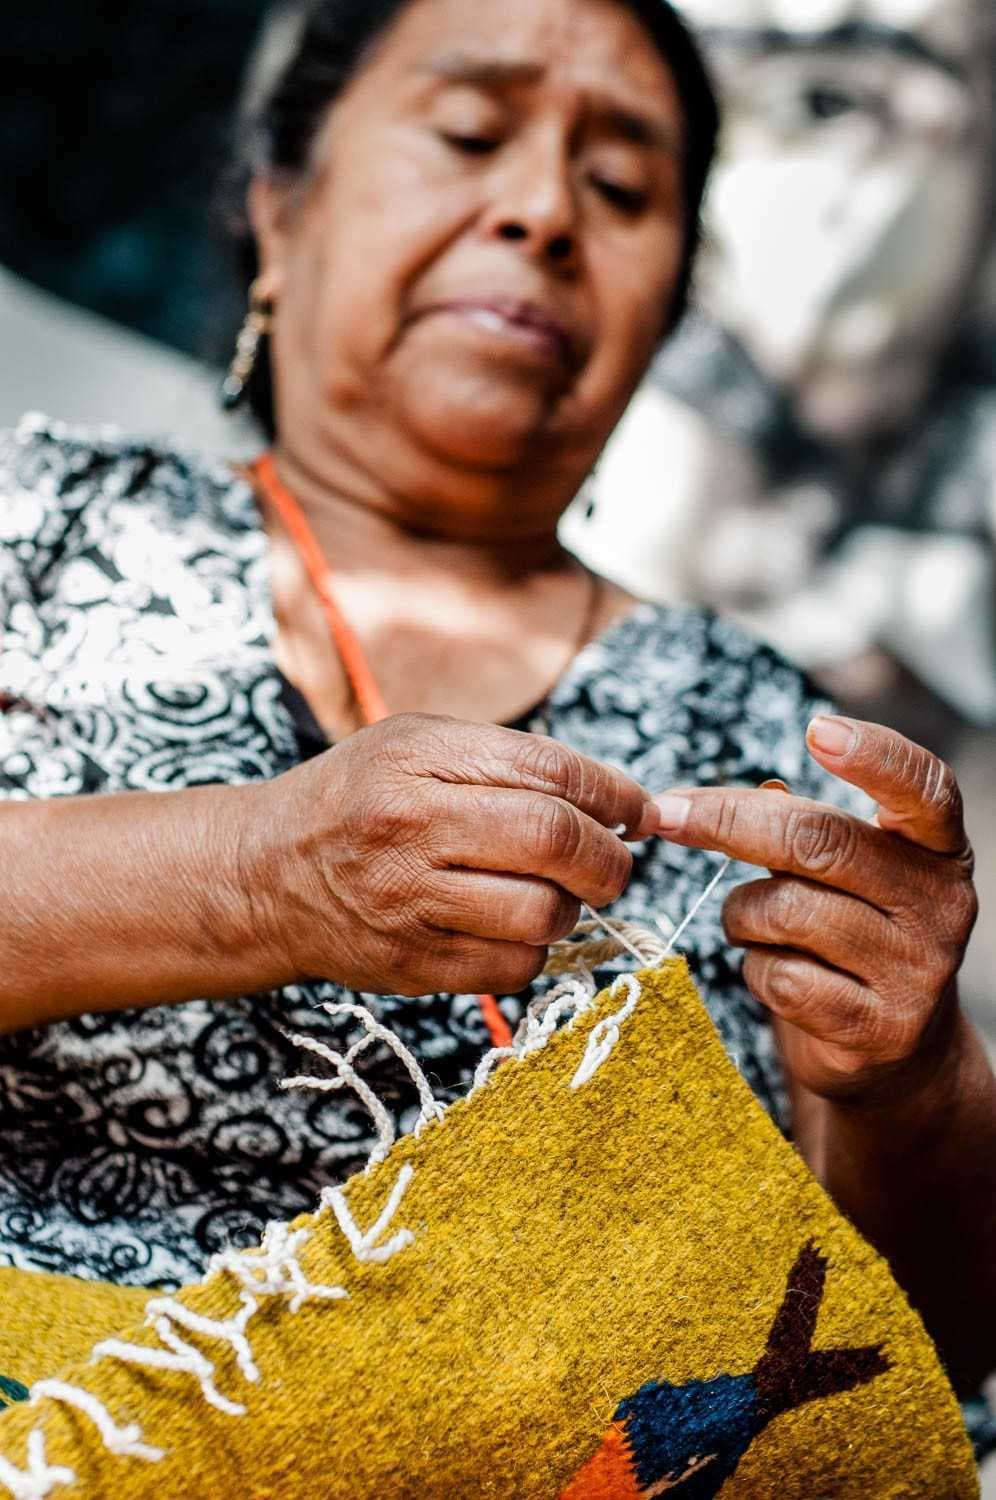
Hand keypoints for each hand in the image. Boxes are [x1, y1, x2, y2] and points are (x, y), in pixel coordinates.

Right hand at [252, 713, 655, 997]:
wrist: (266, 874)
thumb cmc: (359, 798)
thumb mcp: (418, 745)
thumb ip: (512, 760)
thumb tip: (620, 802)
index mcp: (420, 759)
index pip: (551, 772)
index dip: (614, 794)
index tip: (636, 810)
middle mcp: (412, 827)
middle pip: (556, 842)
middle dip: (608, 858)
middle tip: (611, 863)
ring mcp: (409, 903)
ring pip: (544, 914)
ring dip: (572, 909)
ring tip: (554, 895)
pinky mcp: (413, 965)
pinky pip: (514, 967)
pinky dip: (535, 950)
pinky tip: (513, 927)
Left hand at [653, 717, 978, 1102]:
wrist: (897, 1049)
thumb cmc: (856, 934)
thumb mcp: (850, 874)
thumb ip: (808, 828)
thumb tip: (755, 791)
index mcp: (938, 849)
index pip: (923, 787)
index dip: (875, 755)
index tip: (816, 729)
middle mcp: (941, 904)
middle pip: (821, 842)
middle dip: (727, 821)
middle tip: (667, 814)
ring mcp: (916, 970)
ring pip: (784, 910)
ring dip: (740, 912)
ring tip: (752, 922)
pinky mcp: (878, 1028)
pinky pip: (778, 976)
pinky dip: (753, 966)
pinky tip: (771, 969)